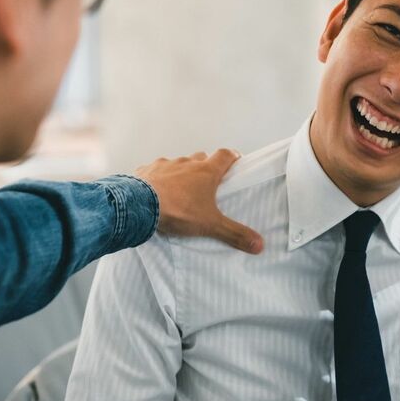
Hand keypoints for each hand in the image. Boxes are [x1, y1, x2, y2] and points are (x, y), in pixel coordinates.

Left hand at [135, 149, 263, 253]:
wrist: (140, 206)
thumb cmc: (178, 211)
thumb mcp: (210, 225)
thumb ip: (234, 233)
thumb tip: (259, 244)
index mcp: (206, 172)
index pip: (224, 155)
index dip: (231, 157)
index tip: (235, 160)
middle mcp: (186, 163)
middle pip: (201, 157)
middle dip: (205, 166)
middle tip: (207, 181)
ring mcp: (165, 165)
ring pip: (177, 163)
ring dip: (181, 172)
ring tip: (179, 190)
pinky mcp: (146, 170)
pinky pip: (155, 170)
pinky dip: (158, 177)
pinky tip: (156, 190)